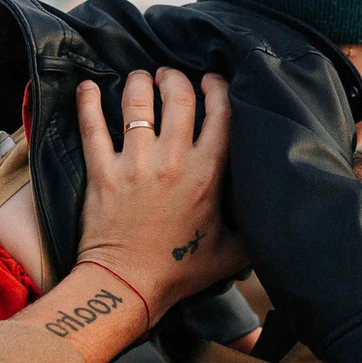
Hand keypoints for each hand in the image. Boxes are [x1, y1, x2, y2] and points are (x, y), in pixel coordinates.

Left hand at [74, 69, 247, 318]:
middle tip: (169, 76)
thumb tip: (273, 220)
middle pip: (178, 97)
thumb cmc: (179, 272)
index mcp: (207, 175)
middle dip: (175, 78)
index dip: (217, 88)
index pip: (220, 113)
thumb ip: (253, 231)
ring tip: (140, 78)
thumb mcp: (232, 253)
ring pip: (137, 103)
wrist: (127, 286)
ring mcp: (134, 163)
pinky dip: (88, 102)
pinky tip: (88, 87)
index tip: (211, 80)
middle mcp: (172, 161)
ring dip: (139, 83)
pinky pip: (92, 127)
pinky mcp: (101, 171)